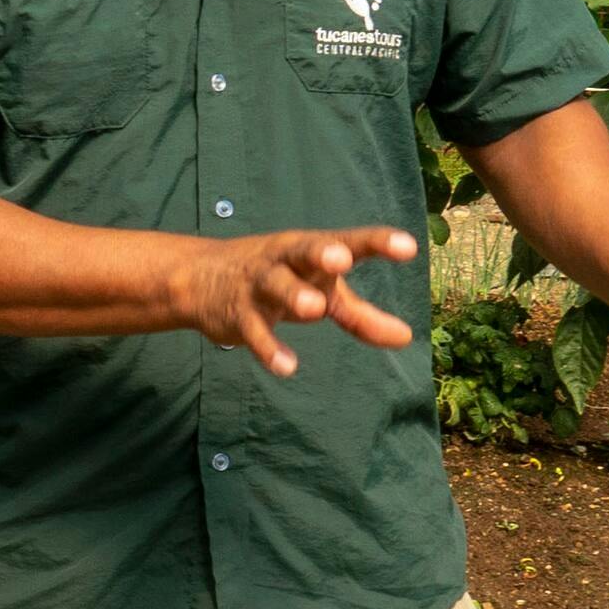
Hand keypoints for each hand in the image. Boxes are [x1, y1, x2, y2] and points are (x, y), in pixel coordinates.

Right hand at [162, 226, 421, 375]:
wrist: (200, 278)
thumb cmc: (278, 279)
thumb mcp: (321, 292)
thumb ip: (360, 316)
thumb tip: (405, 338)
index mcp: (311, 250)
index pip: (348, 241)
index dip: (377, 243)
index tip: (408, 247)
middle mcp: (286, 260)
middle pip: (304, 251)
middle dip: (321, 253)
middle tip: (341, 259)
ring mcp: (259, 285)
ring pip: (275, 286)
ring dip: (293, 295)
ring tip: (314, 309)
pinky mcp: (238, 314)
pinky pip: (254, 330)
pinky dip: (269, 347)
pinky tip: (287, 366)